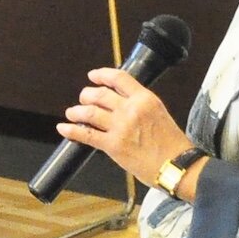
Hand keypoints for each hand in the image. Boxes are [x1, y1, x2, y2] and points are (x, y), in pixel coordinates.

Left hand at [56, 67, 192, 187]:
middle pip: (100, 94)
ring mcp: (120, 127)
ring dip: (77, 111)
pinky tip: (64, 128)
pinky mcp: (113, 145)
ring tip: (72, 112)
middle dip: (87, 94)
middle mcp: (131, 109)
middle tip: (83, 97)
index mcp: (145, 98)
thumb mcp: (158, 111)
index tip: (93, 75)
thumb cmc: (170, 141)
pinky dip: (72, 130)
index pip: (119, 78)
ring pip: (90, 112)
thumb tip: (120, 102)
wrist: (175, 163)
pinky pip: (86, 135)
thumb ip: (140, 104)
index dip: (102, 75)